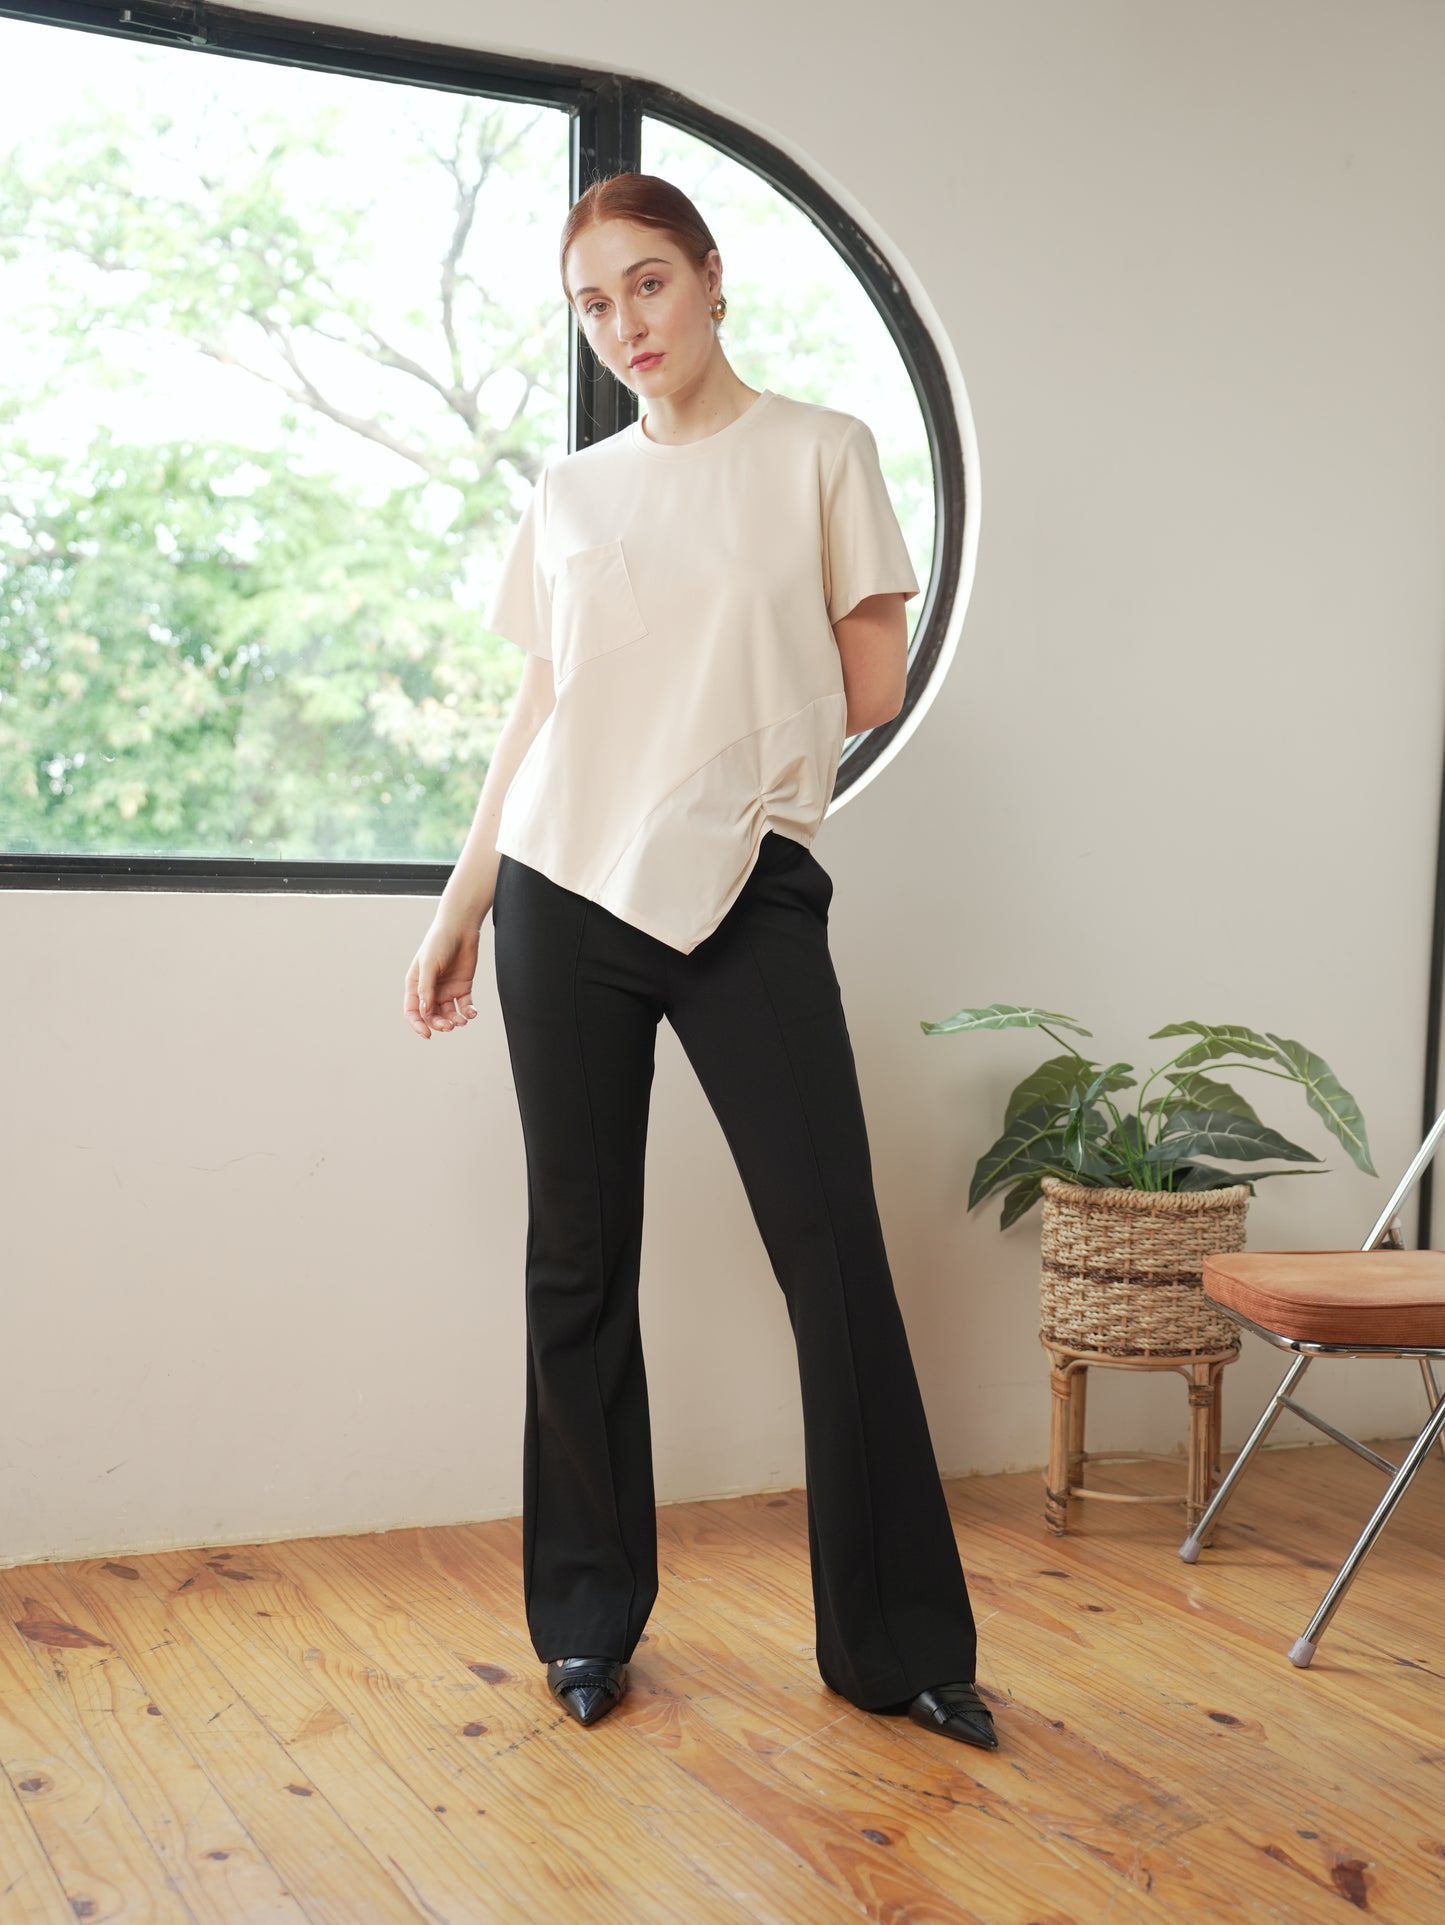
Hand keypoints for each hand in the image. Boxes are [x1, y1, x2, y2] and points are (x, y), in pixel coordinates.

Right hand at [405, 913, 481, 1038]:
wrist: (461, 928)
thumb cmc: (439, 942)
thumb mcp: (429, 964)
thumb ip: (426, 988)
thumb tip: (425, 1010)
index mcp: (416, 984)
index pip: (413, 1011)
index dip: (418, 1025)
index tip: (427, 1034)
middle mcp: (431, 989)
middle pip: (432, 1015)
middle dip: (439, 1024)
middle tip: (450, 1026)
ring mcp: (447, 989)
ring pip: (449, 1013)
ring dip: (454, 1020)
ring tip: (462, 1020)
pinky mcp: (463, 987)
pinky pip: (464, 1005)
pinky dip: (468, 1012)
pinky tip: (472, 1013)